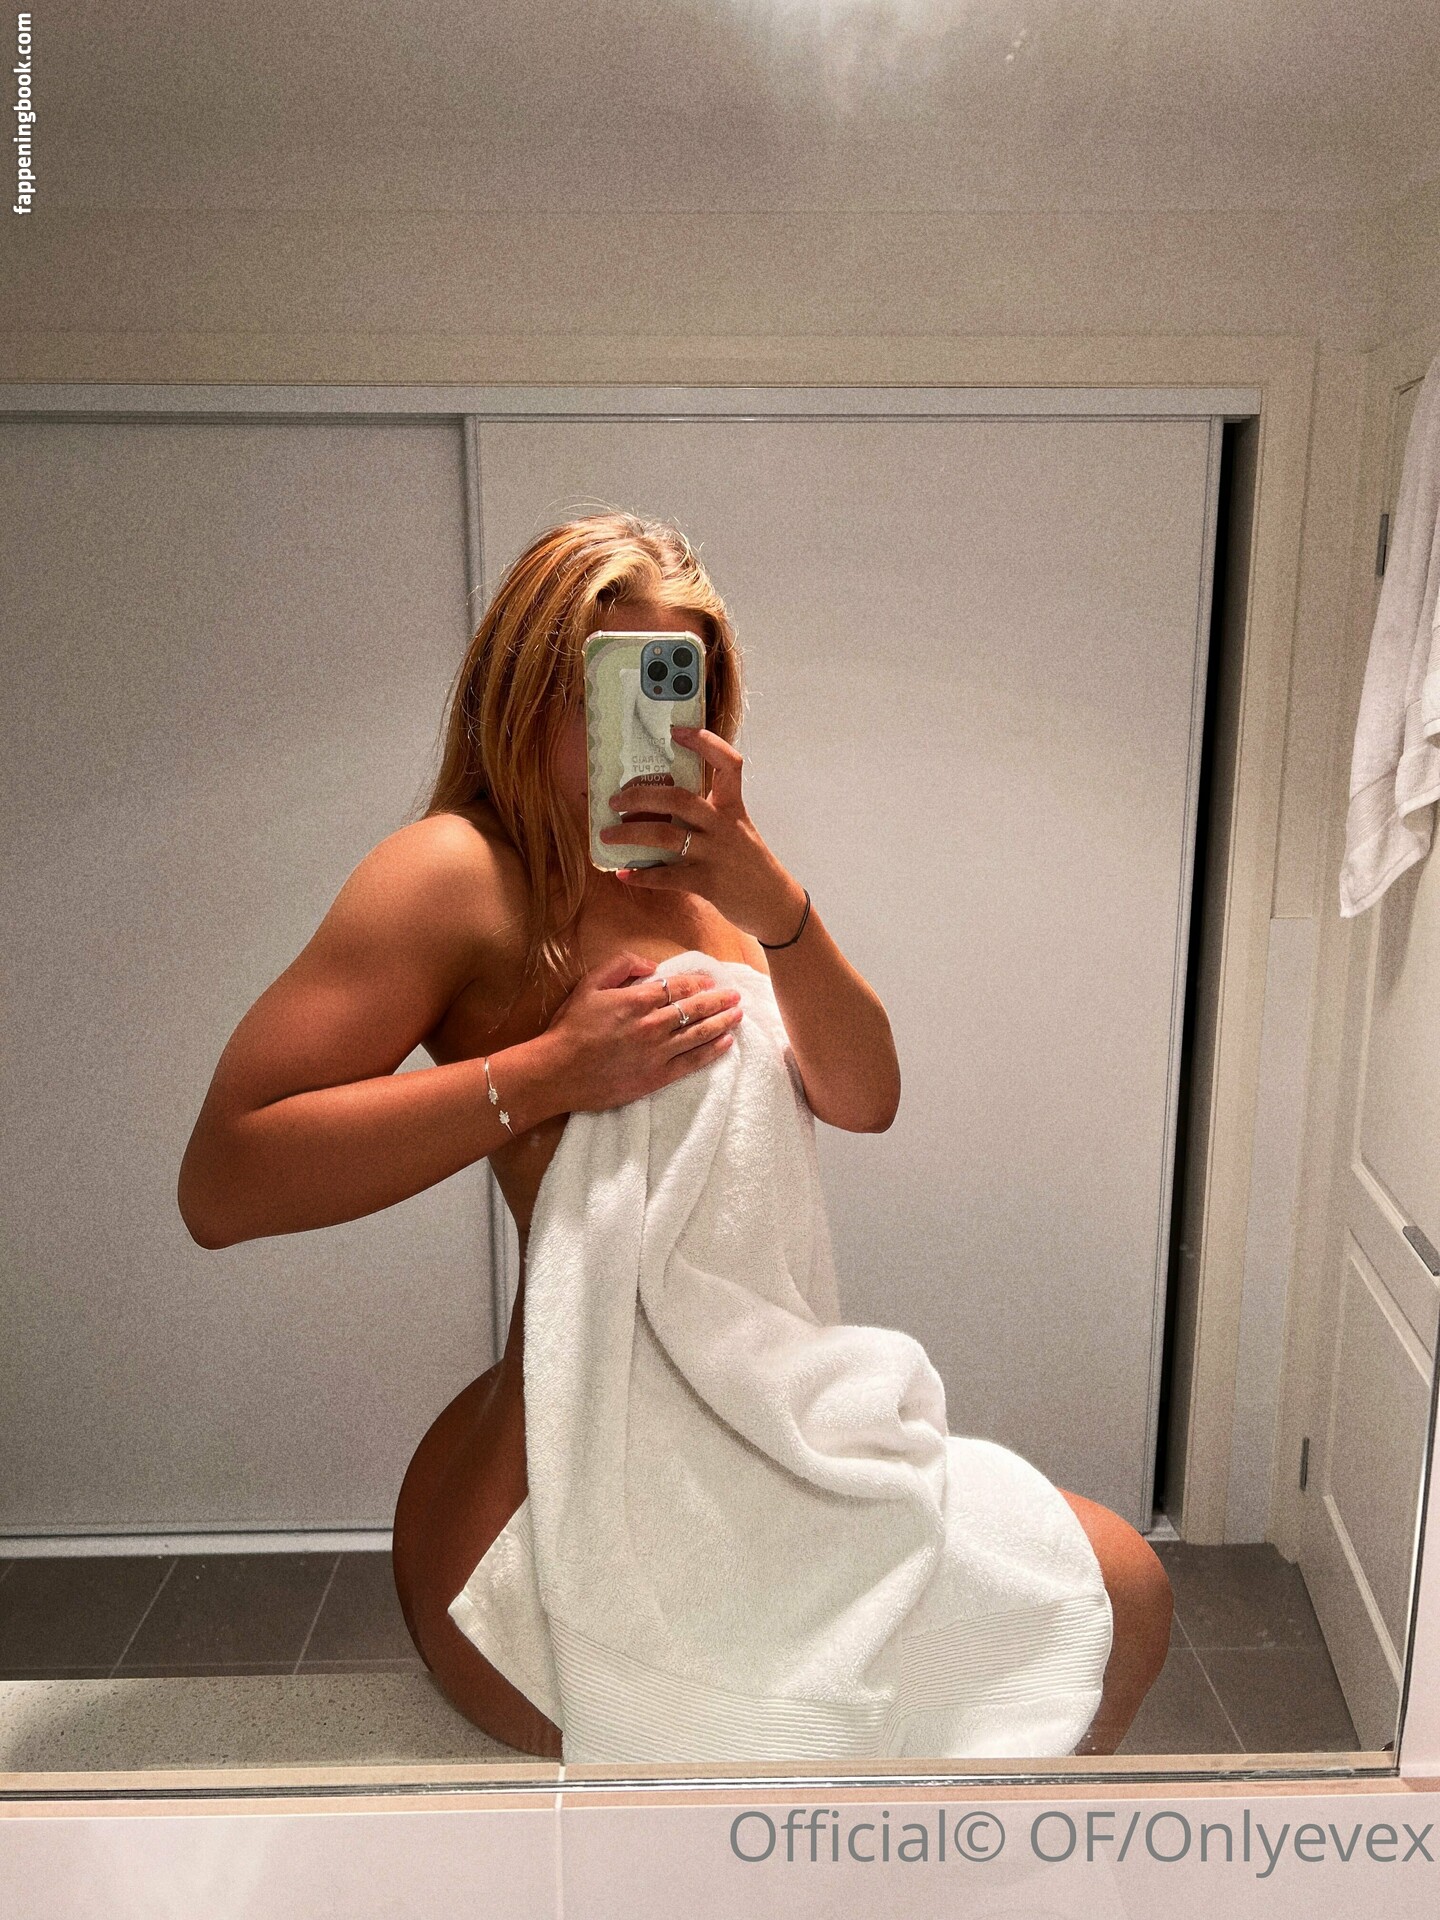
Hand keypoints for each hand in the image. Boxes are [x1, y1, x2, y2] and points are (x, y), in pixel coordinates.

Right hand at [539, 951, 744, 1112]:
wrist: (558, 1071)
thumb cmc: (570, 1027)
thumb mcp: (588, 984)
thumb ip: (620, 966)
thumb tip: (650, 963)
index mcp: (636, 1000)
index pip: (677, 987)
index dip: (697, 982)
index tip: (710, 981)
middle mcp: (652, 1025)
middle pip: (695, 1009)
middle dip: (719, 1000)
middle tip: (735, 995)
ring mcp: (657, 1053)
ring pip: (699, 1033)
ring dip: (722, 1022)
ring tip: (739, 1015)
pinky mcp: (657, 1076)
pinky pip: (692, 1062)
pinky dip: (712, 1051)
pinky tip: (726, 1043)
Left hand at [599, 726, 804, 944]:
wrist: (776, 905)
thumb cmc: (750, 865)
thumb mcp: (737, 831)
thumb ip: (709, 816)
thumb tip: (661, 806)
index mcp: (733, 808)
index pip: (727, 763)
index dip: (704, 742)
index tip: (677, 731)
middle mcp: (725, 827)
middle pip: (680, 799)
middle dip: (641, 796)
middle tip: (615, 801)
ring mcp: (717, 855)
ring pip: (667, 836)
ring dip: (630, 835)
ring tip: (607, 836)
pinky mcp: (709, 884)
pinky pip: (668, 877)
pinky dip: (643, 876)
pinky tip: (625, 875)